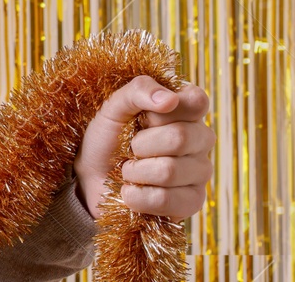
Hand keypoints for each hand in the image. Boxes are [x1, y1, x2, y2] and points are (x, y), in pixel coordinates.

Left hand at [73, 75, 213, 220]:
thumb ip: (139, 91)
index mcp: (187, 111)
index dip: (163, 112)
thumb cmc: (109, 138)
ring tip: (129, 170)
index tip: (142, 117)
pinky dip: (137, 196)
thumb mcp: (114, 107)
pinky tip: (133, 192)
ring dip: (135, 172)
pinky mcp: (193, 202)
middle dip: (140, 144)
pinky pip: (166, 200)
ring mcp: (201, 171)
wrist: (93, 178)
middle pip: (180, 138)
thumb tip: (169, 99)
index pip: (197, 102)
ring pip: (169, 171)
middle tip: (130, 148)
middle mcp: (201, 139)